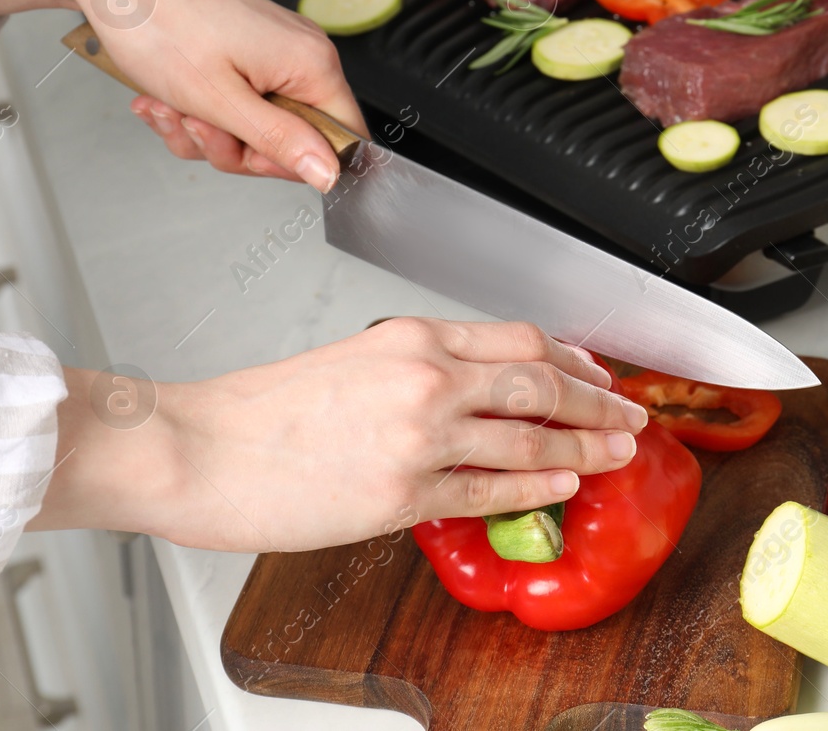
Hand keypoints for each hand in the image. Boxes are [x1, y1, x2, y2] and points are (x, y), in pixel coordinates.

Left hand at [0, 0, 367, 190]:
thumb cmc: (156, 18)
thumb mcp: (218, 101)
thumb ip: (280, 142)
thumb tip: (329, 173)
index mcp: (311, 64)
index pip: (341, 139)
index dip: (295, 164)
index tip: (248, 155)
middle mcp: (301, 53)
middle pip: (293, 138)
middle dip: (235, 145)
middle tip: (196, 124)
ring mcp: (271, 49)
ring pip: (255, 125)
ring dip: (206, 129)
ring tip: (170, 105)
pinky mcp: (244, 49)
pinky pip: (235, 102)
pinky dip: (199, 109)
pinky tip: (167, 97)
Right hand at [32, 319, 649, 551]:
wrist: (197, 449)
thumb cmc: (257, 409)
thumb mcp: (349, 358)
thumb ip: (415, 366)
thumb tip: (470, 386)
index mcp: (411, 336)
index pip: (519, 338)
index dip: (572, 356)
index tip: (596, 371)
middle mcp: (426, 377)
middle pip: (542, 381)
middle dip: (598, 400)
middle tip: (630, 414)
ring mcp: (420, 435)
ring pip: (530, 434)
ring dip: (584, 445)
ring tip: (617, 452)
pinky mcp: (404, 491)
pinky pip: (492, 486)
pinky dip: (537, 483)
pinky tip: (564, 483)